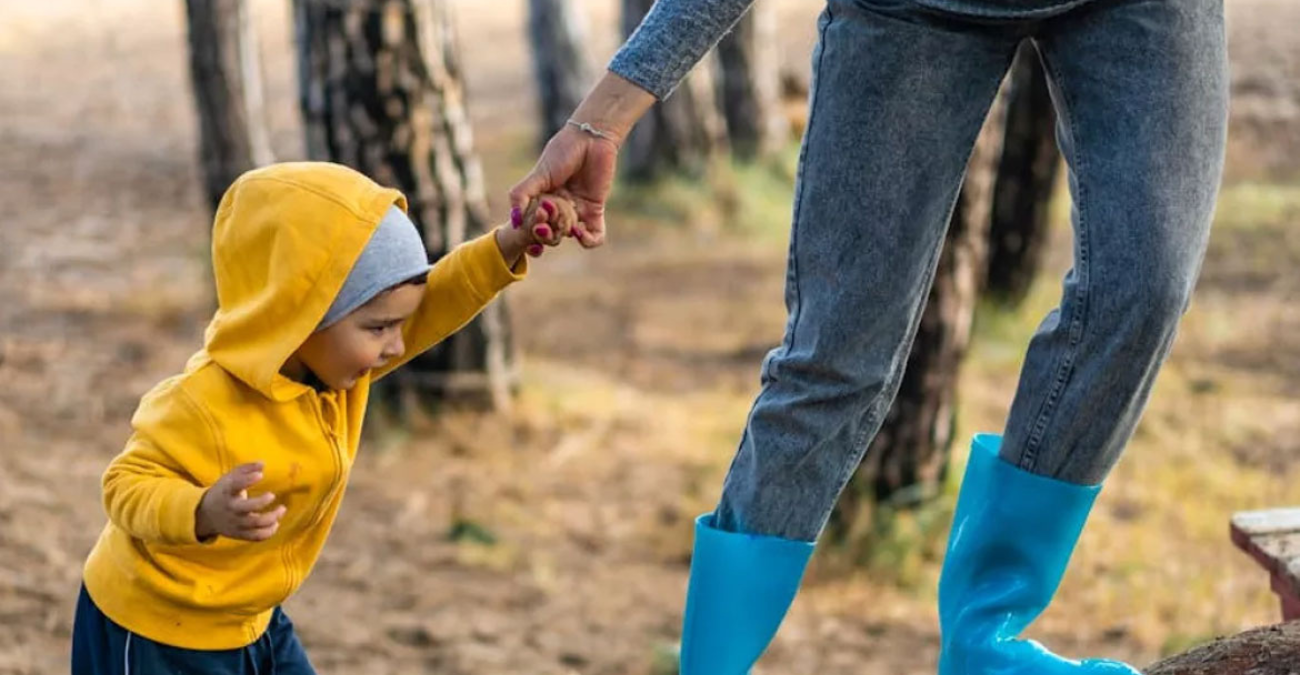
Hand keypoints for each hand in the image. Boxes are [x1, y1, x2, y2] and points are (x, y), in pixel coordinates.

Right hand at [195, 462, 285, 541]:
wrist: (205, 514)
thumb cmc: (224, 492)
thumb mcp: (230, 478)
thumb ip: (246, 469)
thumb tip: (262, 464)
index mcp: (227, 492)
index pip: (235, 485)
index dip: (247, 480)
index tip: (260, 475)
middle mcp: (231, 508)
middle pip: (246, 508)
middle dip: (262, 502)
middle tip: (272, 495)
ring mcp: (235, 523)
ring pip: (256, 524)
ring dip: (273, 517)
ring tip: (282, 509)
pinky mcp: (240, 534)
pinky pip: (256, 536)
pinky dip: (269, 532)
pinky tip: (276, 523)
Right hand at [509, 130, 617, 248]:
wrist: (591, 139)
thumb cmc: (562, 152)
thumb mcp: (538, 174)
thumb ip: (521, 195)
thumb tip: (515, 221)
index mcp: (541, 200)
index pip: (532, 224)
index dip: (531, 230)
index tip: (534, 222)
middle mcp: (558, 208)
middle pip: (549, 233)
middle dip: (546, 232)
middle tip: (547, 219)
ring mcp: (577, 210)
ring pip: (567, 235)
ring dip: (564, 232)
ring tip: (565, 221)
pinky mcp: (595, 210)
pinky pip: (595, 235)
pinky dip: (588, 240)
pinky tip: (580, 232)